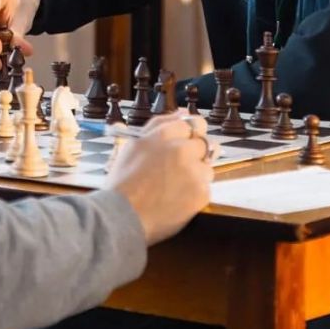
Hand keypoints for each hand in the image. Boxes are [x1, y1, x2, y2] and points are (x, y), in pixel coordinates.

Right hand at [105, 115, 212, 244]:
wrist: (122, 216)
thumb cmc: (123, 181)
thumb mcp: (134, 144)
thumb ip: (160, 124)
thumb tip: (182, 112)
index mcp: (163, 134)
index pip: (191, 123)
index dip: (188, 134)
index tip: (184, 144)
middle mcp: (181, 149)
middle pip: (203, 143)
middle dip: (195, 152)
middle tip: (179, 167)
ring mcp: (193, 171)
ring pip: (207, 165)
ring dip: (197, 172)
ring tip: (175, 185)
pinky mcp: (201, 193)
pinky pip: (207, 186)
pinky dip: (196, 191)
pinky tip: (178, 197)